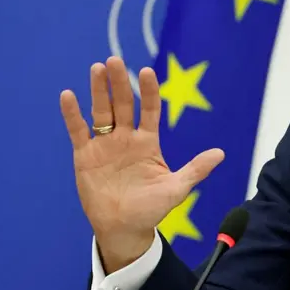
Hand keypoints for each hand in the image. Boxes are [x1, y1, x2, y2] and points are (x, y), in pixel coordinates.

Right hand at [59, 56, 223, 271]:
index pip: (150, 110)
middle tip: (115, 60)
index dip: (149, 91)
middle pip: (123, 104)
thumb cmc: (151, 208)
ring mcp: (105, 145)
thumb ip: (196, 169)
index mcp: (148, 142)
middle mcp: (126, 138)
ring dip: (98, 91)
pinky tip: (68, 95)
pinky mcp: (85, 156)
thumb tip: (221, 153)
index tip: (147, 72)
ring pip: (101, 112)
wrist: (125, 228)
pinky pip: (78, 131)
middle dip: (119, 83)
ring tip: (97, 68)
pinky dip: (72, 114)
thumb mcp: (177, 188)